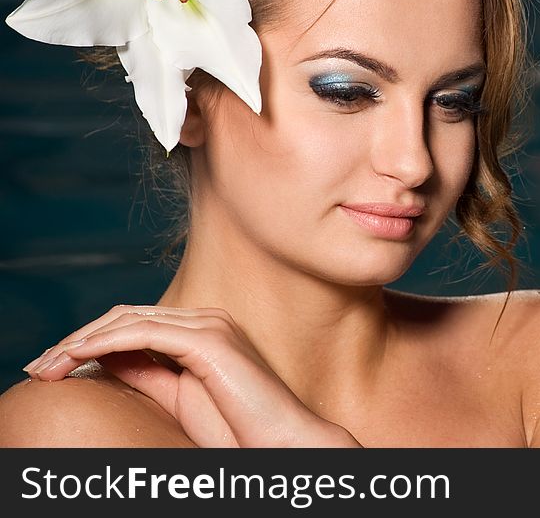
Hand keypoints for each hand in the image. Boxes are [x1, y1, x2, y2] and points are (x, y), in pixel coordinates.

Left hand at [22, 305, 360, 447]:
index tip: (55, 365)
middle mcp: (206, 318)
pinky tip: (77, 357)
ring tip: (50, 365)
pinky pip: (143, 332)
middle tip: (41, 365)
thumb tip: (103, 358)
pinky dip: (104, 342)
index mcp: (203, 329)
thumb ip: (146, 372)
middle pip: (124, 314)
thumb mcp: (177, 397)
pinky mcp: (208, 340)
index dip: (90, 339)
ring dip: (81, 340)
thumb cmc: (237, 429)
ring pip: (128, 319)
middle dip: (77, 337)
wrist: (280, 442)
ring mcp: (210, 325)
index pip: (134, 321)